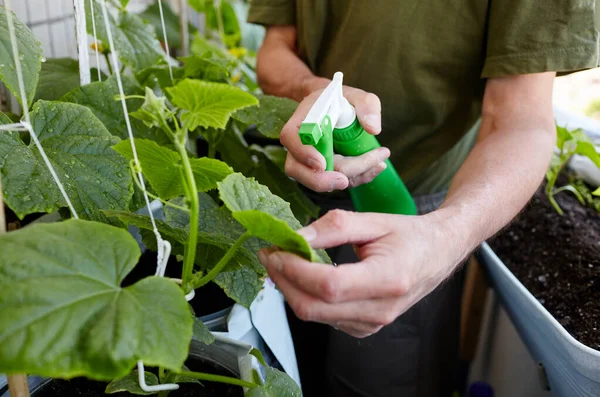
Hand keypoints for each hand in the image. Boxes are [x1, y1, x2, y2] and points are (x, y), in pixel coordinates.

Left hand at [258, 209, 468, 337]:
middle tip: (269, 255)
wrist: (438, 254)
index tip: (275, 250)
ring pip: (315, 315)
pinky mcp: (365, 328)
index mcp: (388, 278)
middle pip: (314, 307)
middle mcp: (380, 309)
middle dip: (283, 280)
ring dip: (291, 289)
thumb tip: (295, 237)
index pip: (329, 285)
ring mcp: (373, 323)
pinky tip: (303, 277)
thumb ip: (333, 227)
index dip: (295, 269)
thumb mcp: (372, 221)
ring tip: (282, 261)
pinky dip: (307, 297)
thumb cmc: (409, 234)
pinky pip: (325, 318)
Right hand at [280, 84, 390, 191]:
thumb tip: (373, 129)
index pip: (291, 139)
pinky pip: (334, 182)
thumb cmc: (342, 100)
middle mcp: (298, 145)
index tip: (322, 163)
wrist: (335, 109)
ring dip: (349, 178)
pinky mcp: (321, 172)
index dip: (303, 153)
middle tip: (350, 178)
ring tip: (378, 164)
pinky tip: (376, 166)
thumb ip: (366, 105)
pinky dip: (356, 178)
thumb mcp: (356, 95)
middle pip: (300, 169)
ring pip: (317, 181)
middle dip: (326, 180)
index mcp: (301, 121)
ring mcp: (306, 162)